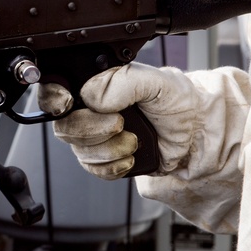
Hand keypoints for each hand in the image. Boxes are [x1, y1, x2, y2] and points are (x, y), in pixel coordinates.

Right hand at [38, 62, 202, 179]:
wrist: (196, 134)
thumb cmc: (178, 102)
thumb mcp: (156, 81)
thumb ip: (123, 82)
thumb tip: (93, 97)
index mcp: (95, 85)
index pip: (55, 89)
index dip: (53, 99)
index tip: (68, 103)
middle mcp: (90, 110)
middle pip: (64, 125)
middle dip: (92, 129)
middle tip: (120, 123)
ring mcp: (95, 136)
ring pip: (79, 151)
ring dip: (108, 150)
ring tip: (134, 140)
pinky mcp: (105, 159)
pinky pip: (94, 169)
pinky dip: (113, 166)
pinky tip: (130, 156)